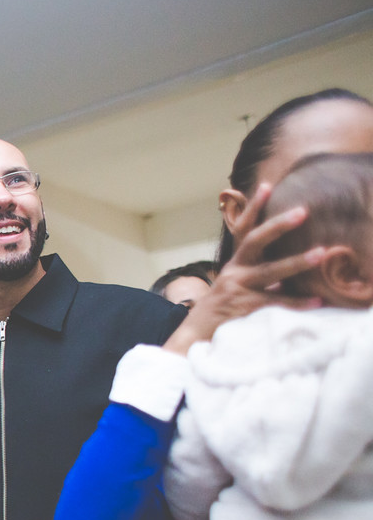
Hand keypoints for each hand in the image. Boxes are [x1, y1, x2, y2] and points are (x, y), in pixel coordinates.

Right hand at [163, 183, 339, 354]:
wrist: (197, 333)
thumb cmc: (224, 306)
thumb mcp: (235, 282)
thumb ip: (255, 269)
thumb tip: (287, 261)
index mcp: (234, 262)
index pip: (244, 229)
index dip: (254, 207)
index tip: (267, 186)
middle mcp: (235, 271)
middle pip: (256, 242)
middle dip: (279, 225)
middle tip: (303, 212)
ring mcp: (239, 288)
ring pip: (271, 271)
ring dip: (297, 262)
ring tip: (321, 254)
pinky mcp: (245, 307)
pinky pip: (275, 302)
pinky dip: (297, 302)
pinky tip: (317, 301)